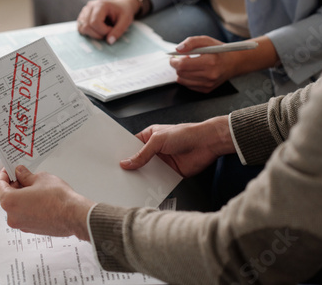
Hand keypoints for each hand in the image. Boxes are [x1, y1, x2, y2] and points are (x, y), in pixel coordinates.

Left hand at [0, 165, 94, 240]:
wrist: (73, 215)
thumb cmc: (57, 198)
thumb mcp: (40, 178)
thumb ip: (26, 175)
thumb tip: (20, 172)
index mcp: (10, 202)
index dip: (3, 175)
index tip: (8, 169)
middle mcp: (12, 216)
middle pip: (7, 197)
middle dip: (13, 185)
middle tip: (22, 175)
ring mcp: (21, 225)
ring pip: (16, 207)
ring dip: (21, 196)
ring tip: (34, 186)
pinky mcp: (31, 229)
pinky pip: (24, 214)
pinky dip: (27, 205)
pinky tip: (38, 198)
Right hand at [77, 0, 138, 44]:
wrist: (121, 5)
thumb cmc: (124, 12)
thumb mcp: (126, 21)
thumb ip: (118, 31)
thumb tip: (109, 42)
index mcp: (100, 5)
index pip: (94, 22)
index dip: (103, 31)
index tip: (112, 30)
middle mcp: (89, 6)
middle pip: (87, 26)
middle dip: (98, 34)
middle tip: (109, 32)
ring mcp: (84, 11)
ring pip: (82, 28)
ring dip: (93, 35)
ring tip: (103, 31)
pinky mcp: (82, 17)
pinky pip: (81, 29)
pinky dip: (89, 33)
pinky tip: (98, 31)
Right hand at [120, 116, 235, 176]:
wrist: (207, 143)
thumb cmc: (186, 133)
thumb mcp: (158, 140)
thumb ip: (142, 154)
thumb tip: (127, 162)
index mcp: (149, 137)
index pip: (131, 146)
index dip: (123, 153)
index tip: (114, 162)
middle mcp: (154, 150)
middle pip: (138, 161)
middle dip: (130, 167)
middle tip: (119, 174)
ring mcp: (162, 162)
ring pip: (147, 172)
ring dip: (140, 177)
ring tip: (129, 183)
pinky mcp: (170, 173)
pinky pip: (158, 180)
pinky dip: (152, 184)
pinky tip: (145, 188)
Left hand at [170, 36, 244, 92]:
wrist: (234, 63)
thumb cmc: (219, 51)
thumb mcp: (206, 41)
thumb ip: (191, 42)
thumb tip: (177, 49)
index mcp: (209, 62)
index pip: (183, 65)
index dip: (174, 61)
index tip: (172, 58)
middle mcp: (209, 75)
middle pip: (181, 73)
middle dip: (177, 66)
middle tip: (183, 59)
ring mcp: (208, 84)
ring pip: (182, 81)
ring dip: (182, 72)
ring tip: (190, 65)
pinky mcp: (206, 90)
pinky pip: (188, 85)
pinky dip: (187, 78)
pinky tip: (194, 71)